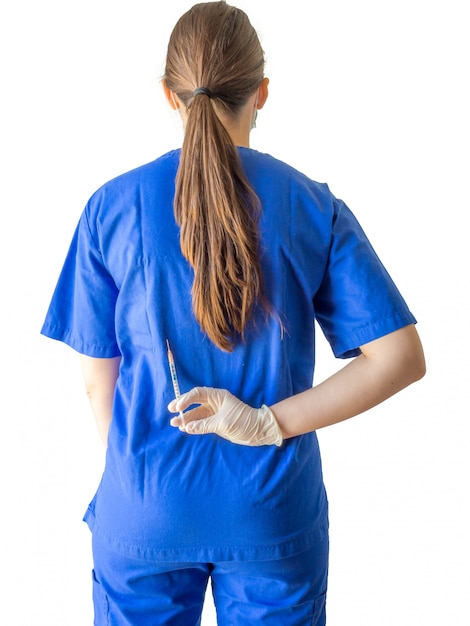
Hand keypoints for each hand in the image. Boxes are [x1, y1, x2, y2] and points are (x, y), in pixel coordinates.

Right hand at [168, 387, 282, 446]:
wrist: (258, 430)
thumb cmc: (243, 421)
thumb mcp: (223, 423)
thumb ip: (204, 425)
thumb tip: (187, 427)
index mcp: (217, 396)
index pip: (197, 393)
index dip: (186, 399)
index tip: (177, 407)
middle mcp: (214, 402)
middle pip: (194, 402)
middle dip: (182, 406)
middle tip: (170, 410)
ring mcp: (214, 413)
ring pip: (196, 414)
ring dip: (186, 418)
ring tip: (174, 423)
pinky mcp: (215, 423)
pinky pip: (200, 422)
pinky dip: (192, 425)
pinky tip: (184, 428)